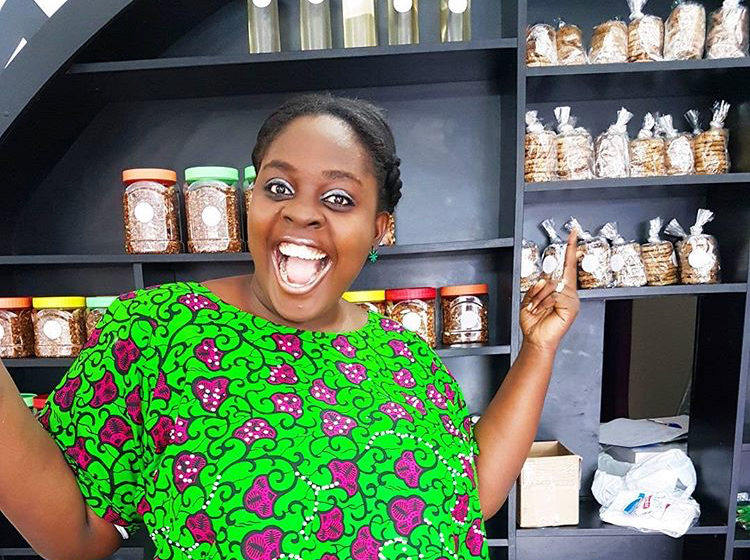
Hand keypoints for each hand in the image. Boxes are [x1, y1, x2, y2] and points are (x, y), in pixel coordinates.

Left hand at [520, 230, 579, 352]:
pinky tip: (542, 310)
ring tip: (537, 309)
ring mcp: (572, 300)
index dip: (570, 248)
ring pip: (553, 286)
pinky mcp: (572, 308)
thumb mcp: (529, 299)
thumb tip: (543, 280)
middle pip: (555, 276)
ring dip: (539, 298)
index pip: (567, 264)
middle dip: (540, 290)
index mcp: (560, 288)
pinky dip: (544, 302)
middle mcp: (568, 292)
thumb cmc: (534, 322)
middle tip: (534, 304)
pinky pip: (556, 295)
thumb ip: (536, 286)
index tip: (573, 234)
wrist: (535, 338)